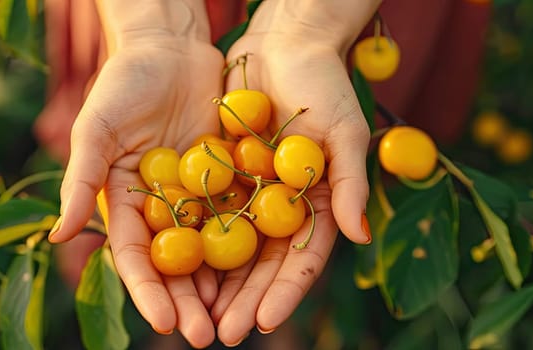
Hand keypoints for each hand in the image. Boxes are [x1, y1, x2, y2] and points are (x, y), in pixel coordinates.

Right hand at [47, 1, 224, 346]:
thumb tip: (58, 236)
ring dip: (222, 288)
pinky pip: (242, 216)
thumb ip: (81, 181)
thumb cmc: (124, 83)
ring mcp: (198, 196)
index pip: (135, 258)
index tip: (165, 322)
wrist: (172, 45)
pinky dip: (251, 246)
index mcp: (124, 203)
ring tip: (236, 321)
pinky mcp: (230, 178)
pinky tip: (266, 274)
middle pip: (175, 267)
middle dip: (189, 304)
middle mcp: (162, 208)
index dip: (148, 292)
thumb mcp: (97, 129)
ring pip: (211, 251)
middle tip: (208, 337)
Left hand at [208, 1, 378, 344]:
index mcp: (318, 207)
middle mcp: (283, 210)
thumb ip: (350, 182)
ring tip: (195, 319)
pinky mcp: (222, 179)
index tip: (264, 322)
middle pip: (262, 268)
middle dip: (243, 303)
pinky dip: (191, 245)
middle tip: (221, 334)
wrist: (282, 43)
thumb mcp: (343, 131)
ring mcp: (251, 197)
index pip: (301, 261)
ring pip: (231, 253)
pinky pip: (204, 217)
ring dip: (214, 287)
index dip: (284, 294)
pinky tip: (173, 271)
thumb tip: (359, 235)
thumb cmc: (324, 84)